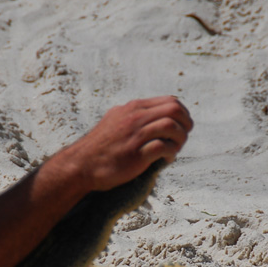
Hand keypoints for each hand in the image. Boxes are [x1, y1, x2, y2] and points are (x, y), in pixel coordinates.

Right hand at [56, 97, 192, 191]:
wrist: (81, 165)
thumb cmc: (101, 146)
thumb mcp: (116, 120)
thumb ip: (133, 115)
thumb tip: (153, 115)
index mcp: (133, 107)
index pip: (170, 101)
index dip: (183, 114)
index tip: (181, 128)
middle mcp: (135, 117)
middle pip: (175, 110)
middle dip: (186, 125)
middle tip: (181, 139)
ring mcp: (135, 135)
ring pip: (171, 126)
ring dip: (180, 139)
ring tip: (174, 150)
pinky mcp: (136, 154)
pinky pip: (163, 147)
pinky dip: (170, 153)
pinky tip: (166, 160)